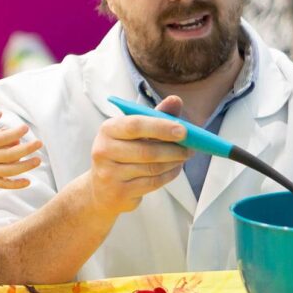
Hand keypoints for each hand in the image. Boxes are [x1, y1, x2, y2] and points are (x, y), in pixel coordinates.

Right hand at [0, 110, 42, 192]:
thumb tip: (0, 113)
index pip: (0, 138)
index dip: (15, 133)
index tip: (25, 127)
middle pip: (8, 155)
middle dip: (26, 149)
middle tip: (40, 143)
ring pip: (9, 171)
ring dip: (26, 166)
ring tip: (38, 159)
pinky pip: (3, 184)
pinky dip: (16, 184)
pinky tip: (28, 181)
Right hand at [88, 95, 191, 216]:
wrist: (101, 189)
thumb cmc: (122, 153)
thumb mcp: (134, 132)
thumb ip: (156, 116)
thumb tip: (176, 100)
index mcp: (108, 129)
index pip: (135, 125)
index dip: (161, 127)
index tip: (184, 130)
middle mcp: (104, 150)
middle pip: (146, 150)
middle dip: (173, 150)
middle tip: (191, 149)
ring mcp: (109, 173)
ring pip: (152, 168)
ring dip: (173, 163)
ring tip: (183, 158)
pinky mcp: (119, 191)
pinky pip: (152, 183)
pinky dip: (168, 176)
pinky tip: (174, 169)